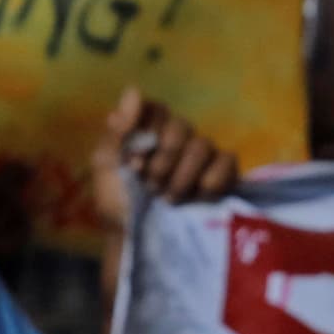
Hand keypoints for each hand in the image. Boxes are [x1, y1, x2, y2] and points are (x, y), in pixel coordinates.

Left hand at [90, 90, 242, 240]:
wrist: (139, 243)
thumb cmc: (118, 206)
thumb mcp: (106, 168)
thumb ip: (117, 131)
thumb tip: (133, 89)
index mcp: (148, 132)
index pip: (157, 109)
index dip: (147, 132)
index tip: (134, 162)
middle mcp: (177, 139)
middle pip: (181, 125)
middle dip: (163, 160)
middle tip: (150, 186)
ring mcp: (201, 157)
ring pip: (203, 144)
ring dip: (183, 176)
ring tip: (168, 200)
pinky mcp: (223, 175)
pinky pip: (228, 161)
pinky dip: (213, 179)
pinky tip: (198, 198)